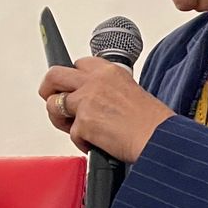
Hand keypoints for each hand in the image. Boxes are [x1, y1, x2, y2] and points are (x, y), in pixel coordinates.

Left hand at [40, 57, 173, 162]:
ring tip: (77, 129)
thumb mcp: (130, 91)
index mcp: (108, 71)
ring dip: (60, 119)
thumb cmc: (151, 122)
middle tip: (53, 101)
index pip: (77, 64)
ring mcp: (87, 100)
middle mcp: (95, 81)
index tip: (67, 87)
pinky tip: (97, 143)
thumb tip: (86, 98)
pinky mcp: (83, 122)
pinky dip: (81, 142)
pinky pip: (71, 133)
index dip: (70, 78)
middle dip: (48, 89)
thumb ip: (105, 90)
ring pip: (53, 104)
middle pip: (54, 75)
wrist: (158, 139)